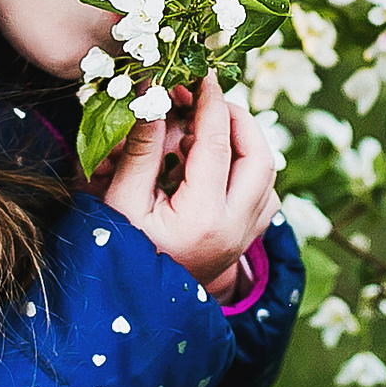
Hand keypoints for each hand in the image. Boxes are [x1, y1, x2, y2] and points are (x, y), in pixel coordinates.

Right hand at [95, 71, 279, 292]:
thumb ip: (140, 148)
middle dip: (237, 118)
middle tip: (208, 99)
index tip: (199, 75)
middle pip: (259, 155)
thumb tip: (154, 97)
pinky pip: (265, 198)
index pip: (217, 142)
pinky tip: (221, 163)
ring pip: (268, 176)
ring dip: (248, 143)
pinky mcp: (243, 243)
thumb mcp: (120, 200)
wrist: (131, 310)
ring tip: (211, 128)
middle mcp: (234, 227)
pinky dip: (251, 171)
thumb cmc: (117, 253)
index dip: (210, 102)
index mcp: (203, 216)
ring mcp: (243, 237)